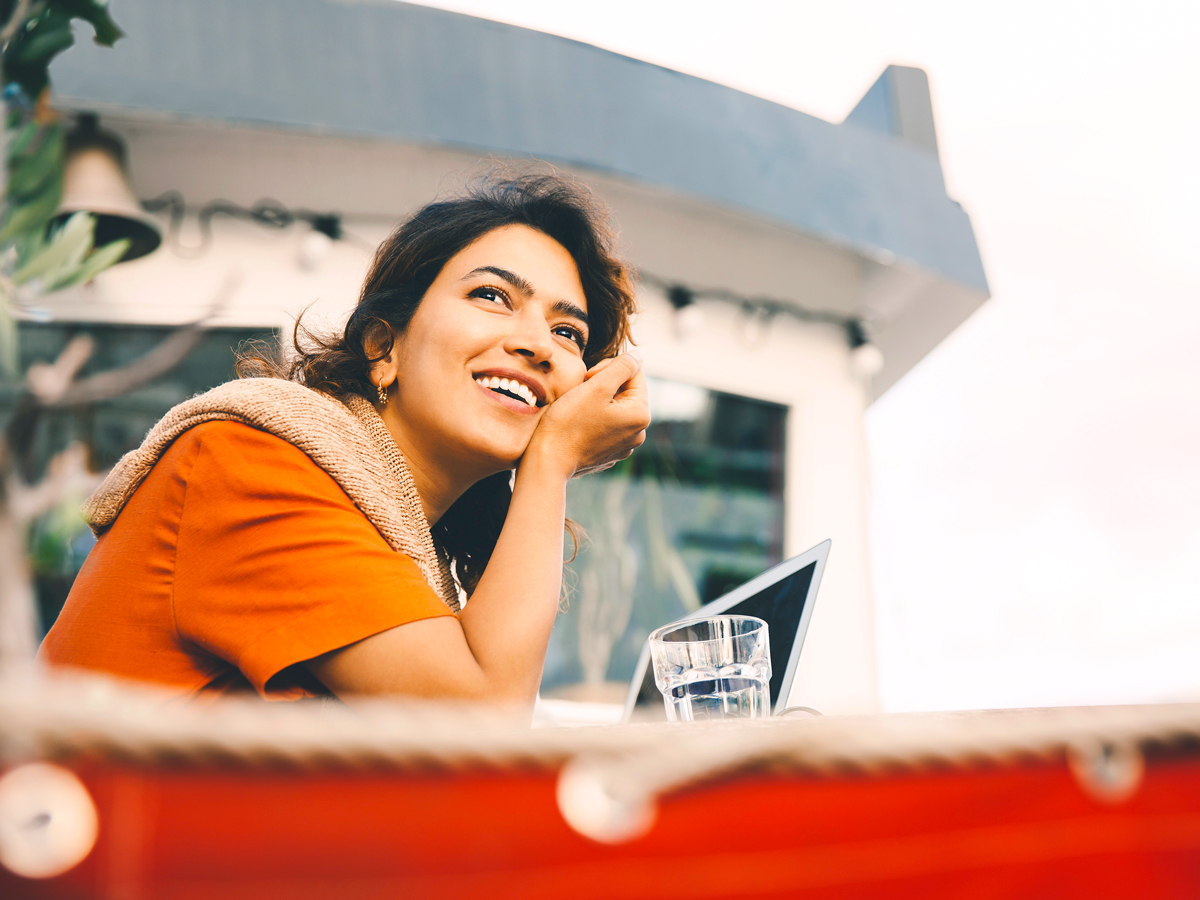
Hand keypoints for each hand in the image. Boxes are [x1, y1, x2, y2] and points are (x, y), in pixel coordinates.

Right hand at [524, 351, 650, 478]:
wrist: (548, 460)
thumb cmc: (569, 422)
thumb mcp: (596, 386)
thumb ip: (621, 367)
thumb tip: (638, 356)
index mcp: (641, 415)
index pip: (634, 373)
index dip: (609, 367)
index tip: (588, 377)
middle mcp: (639, 433)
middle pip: (626, 391)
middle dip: (605, 384)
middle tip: (581, 390)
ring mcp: (625, 446)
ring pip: (616, 408)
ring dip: (599, 400)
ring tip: (578, 407)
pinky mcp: (610, 454)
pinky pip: (608, 426)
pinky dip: (595, 418)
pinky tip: (578, 423)